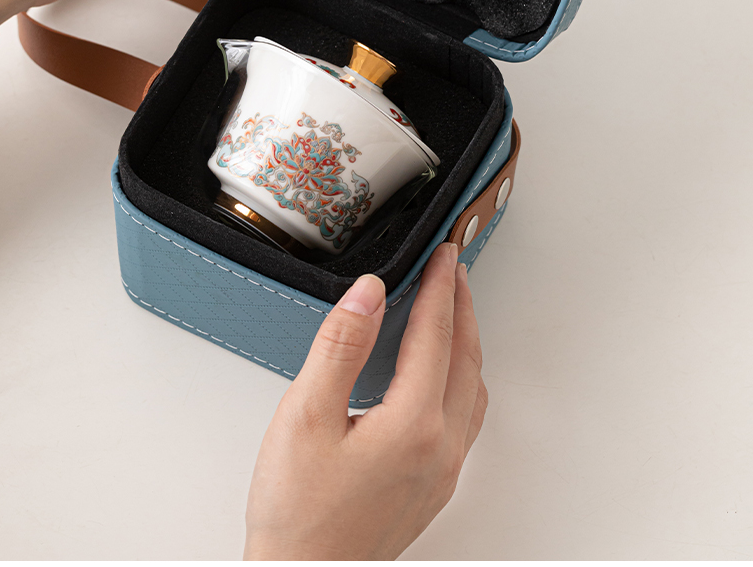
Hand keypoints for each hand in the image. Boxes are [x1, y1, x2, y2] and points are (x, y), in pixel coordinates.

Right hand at [244, 243, 487, 560]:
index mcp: (415, 424)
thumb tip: (370, 292)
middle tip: (454, 269)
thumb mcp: (305, 416)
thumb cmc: (298, 514)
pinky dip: (459, 377)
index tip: (445, 252)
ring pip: (470, 389)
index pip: (437, 335)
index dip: (441, 286)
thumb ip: (340, 346)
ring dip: (465, 342)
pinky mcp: (431, 488)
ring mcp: (441, 472)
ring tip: (451, 311)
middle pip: (465, 358)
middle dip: (462, 307)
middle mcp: (440, 448)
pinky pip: (463, 417)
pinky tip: (439, 374)